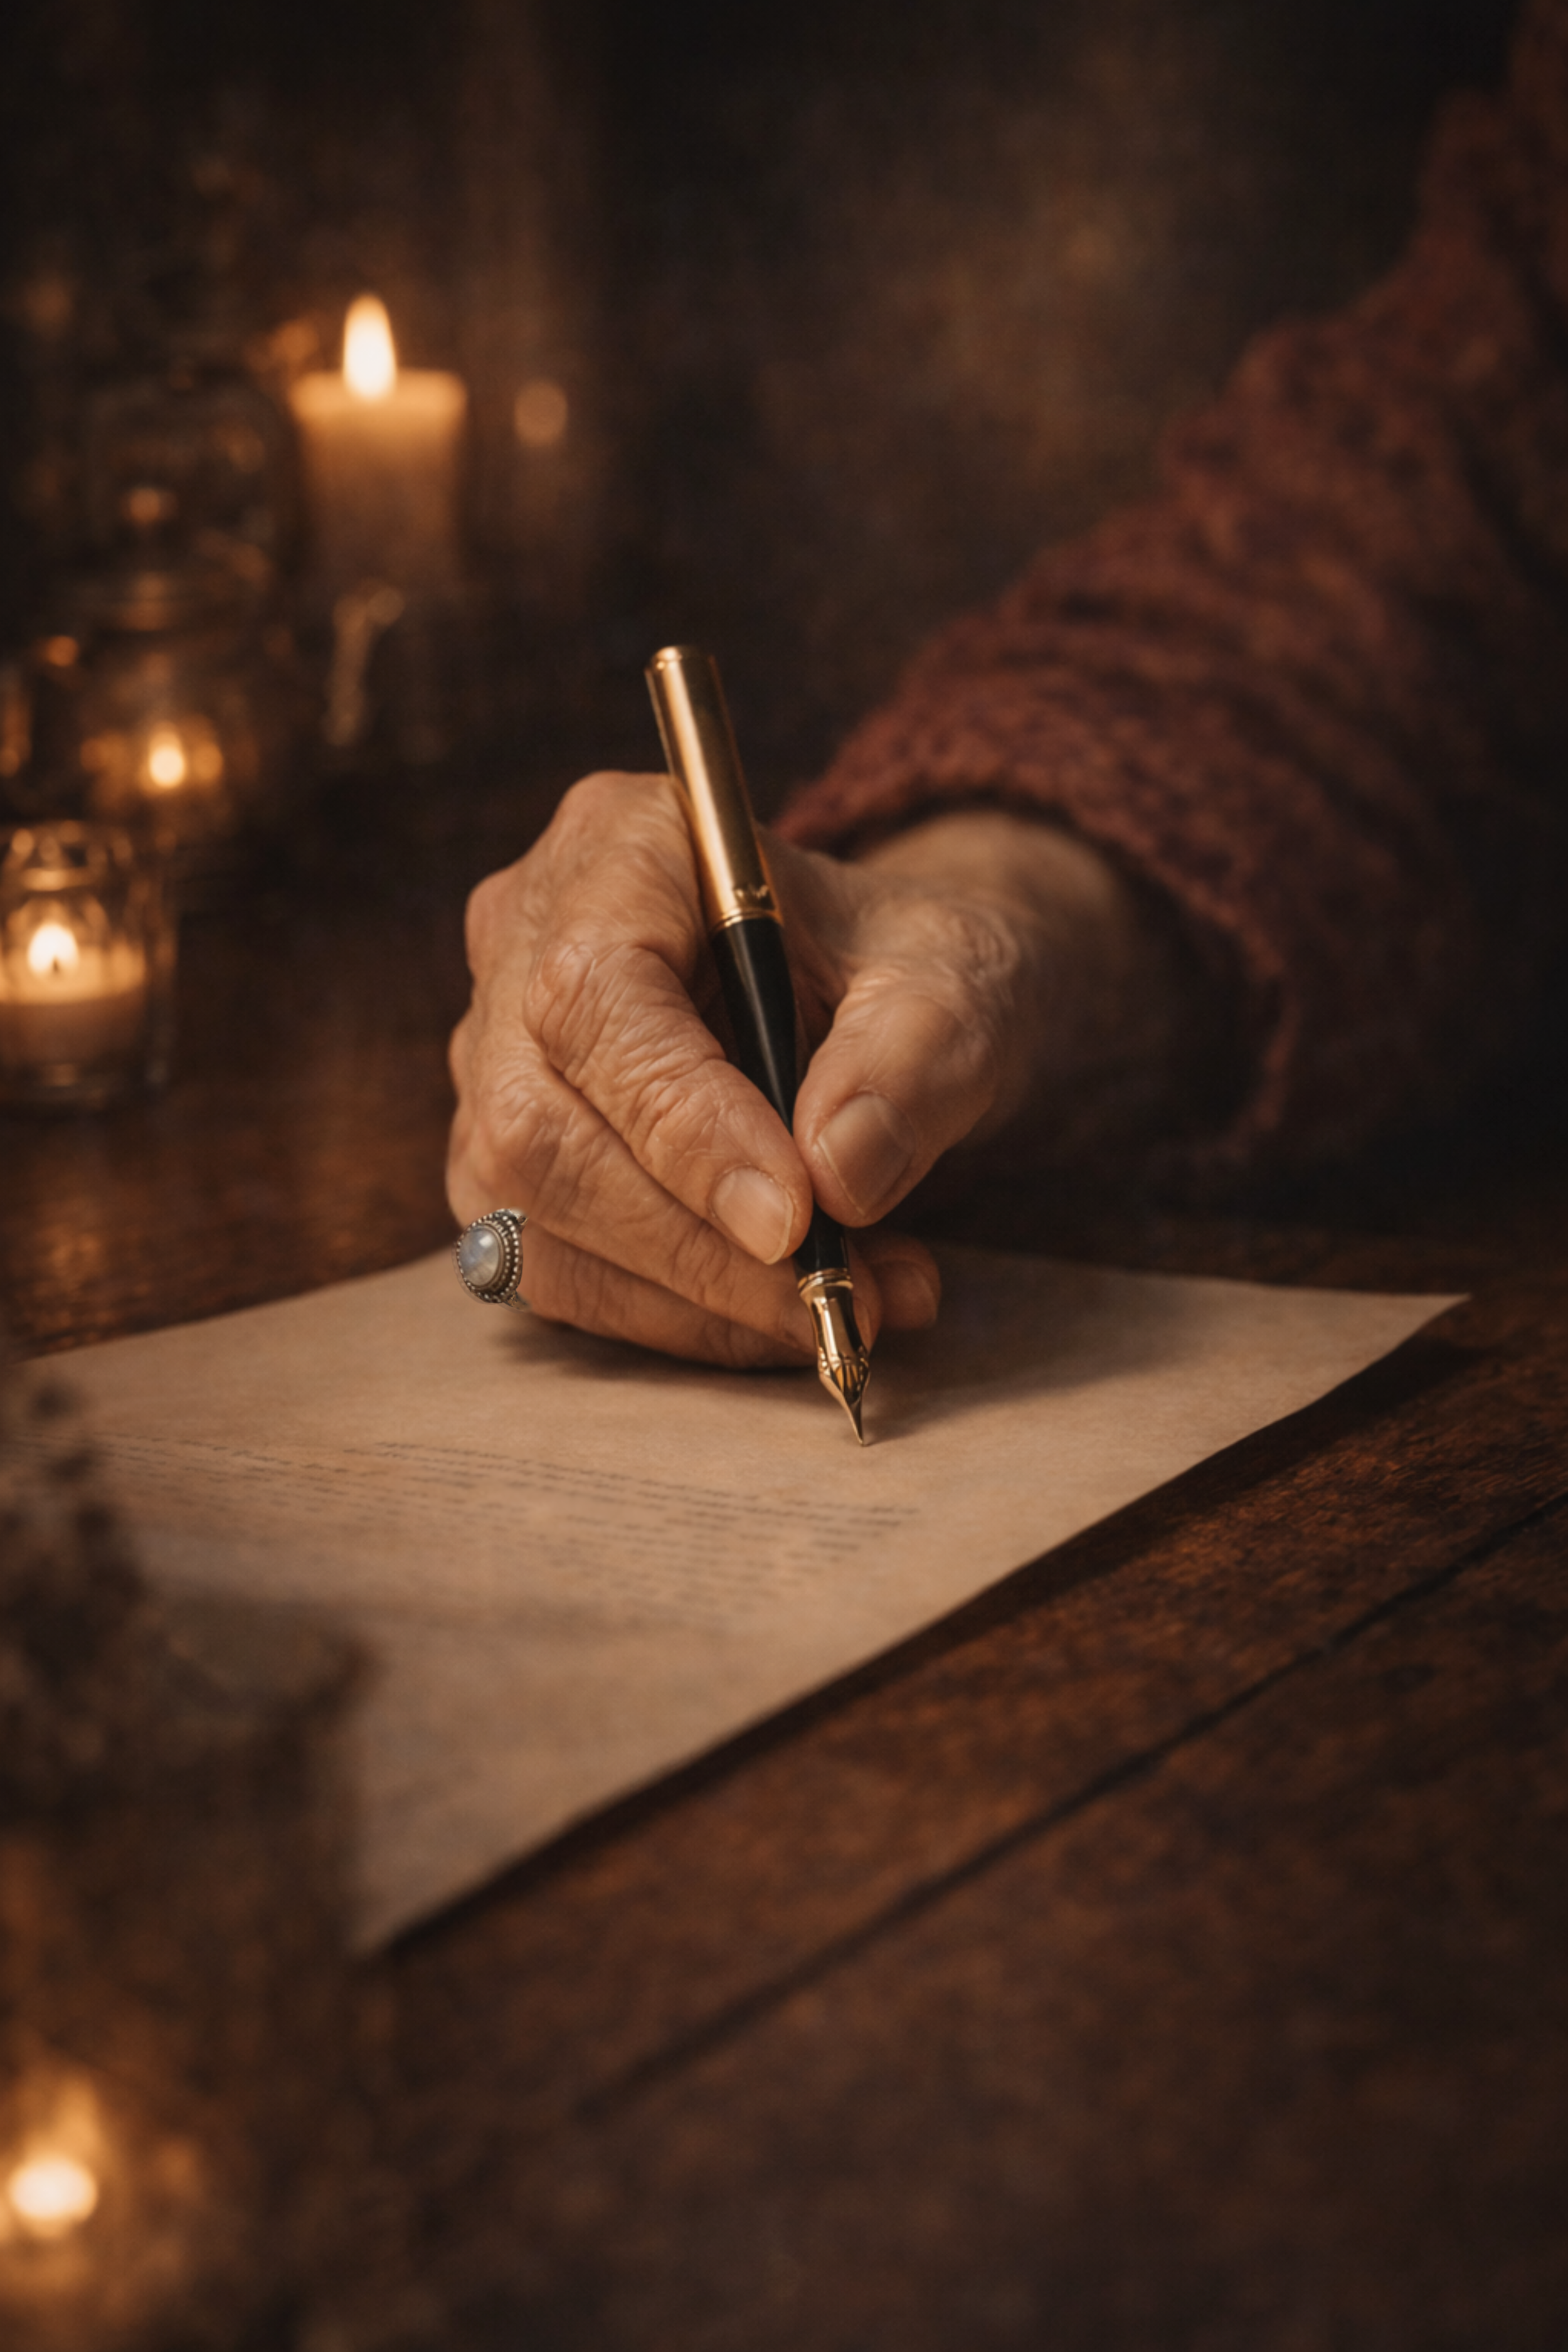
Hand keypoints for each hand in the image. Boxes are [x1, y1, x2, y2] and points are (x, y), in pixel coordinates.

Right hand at [448, 777, 1181, 1364]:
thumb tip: (836, 1178)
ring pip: (529, 1212)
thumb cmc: (907, 964)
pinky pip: (553, 1269)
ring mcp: (493, 1055)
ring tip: (845, 1308)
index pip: (595, 996)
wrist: (883, 993)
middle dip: (690, 1243)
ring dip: (691, 1297)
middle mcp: (521, 940)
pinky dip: (673, 1317)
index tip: (797, 1222)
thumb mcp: (957, 980)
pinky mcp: (504, 1159)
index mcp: (618, 844)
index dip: (683, 1124)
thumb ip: (911, 1061)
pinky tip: (780, 1313)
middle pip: (539, 1122)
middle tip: (837, 1302)